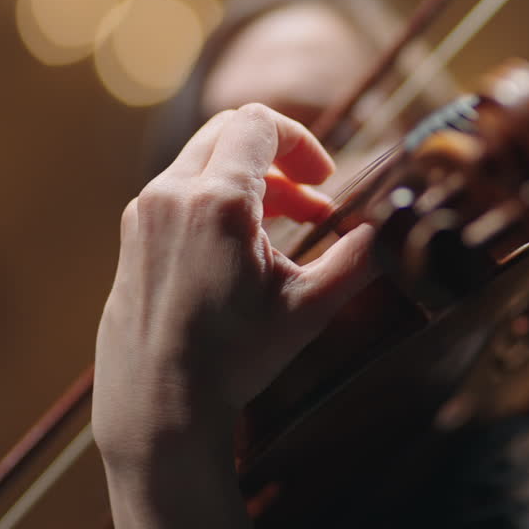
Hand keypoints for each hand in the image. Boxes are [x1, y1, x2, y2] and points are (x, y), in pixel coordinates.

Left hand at [93, 103, 375, 462]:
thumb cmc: (232, 359)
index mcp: (217, 200)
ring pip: (203, 161)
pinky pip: (179, 191)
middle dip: (278, 157)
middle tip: (310, 201)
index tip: (325, 179)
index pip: (259, 123)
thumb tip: (396, 227)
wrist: (157, 405)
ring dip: (249, 180)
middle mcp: (172, 193)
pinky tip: (240, 249)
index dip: (302, 141)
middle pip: (228, 131)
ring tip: (285, 229)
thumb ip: (359, 258)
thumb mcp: (310, 307)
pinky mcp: (132, 235)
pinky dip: (216, 200)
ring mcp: (144, 212)